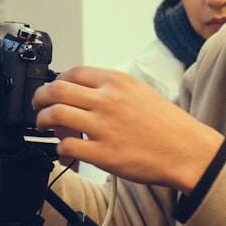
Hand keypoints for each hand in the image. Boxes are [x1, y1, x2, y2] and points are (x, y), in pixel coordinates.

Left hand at [32, 66, 224, 193]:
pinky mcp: (103, 153)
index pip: (73, 72)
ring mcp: (103, 127)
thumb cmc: (167, 125)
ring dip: (43, 122)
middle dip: (40, 99)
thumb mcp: (139, 92)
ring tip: (46, 128)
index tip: (52, 90)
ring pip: (55, 116)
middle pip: (56, 90)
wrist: (187, 151)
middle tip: (38, 107)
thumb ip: (110, 90)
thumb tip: (81, 95)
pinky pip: (66, 148)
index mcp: (117, 82)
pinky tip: (66, 152)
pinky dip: (59, 150)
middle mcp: (108, 100)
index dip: (55, 81)